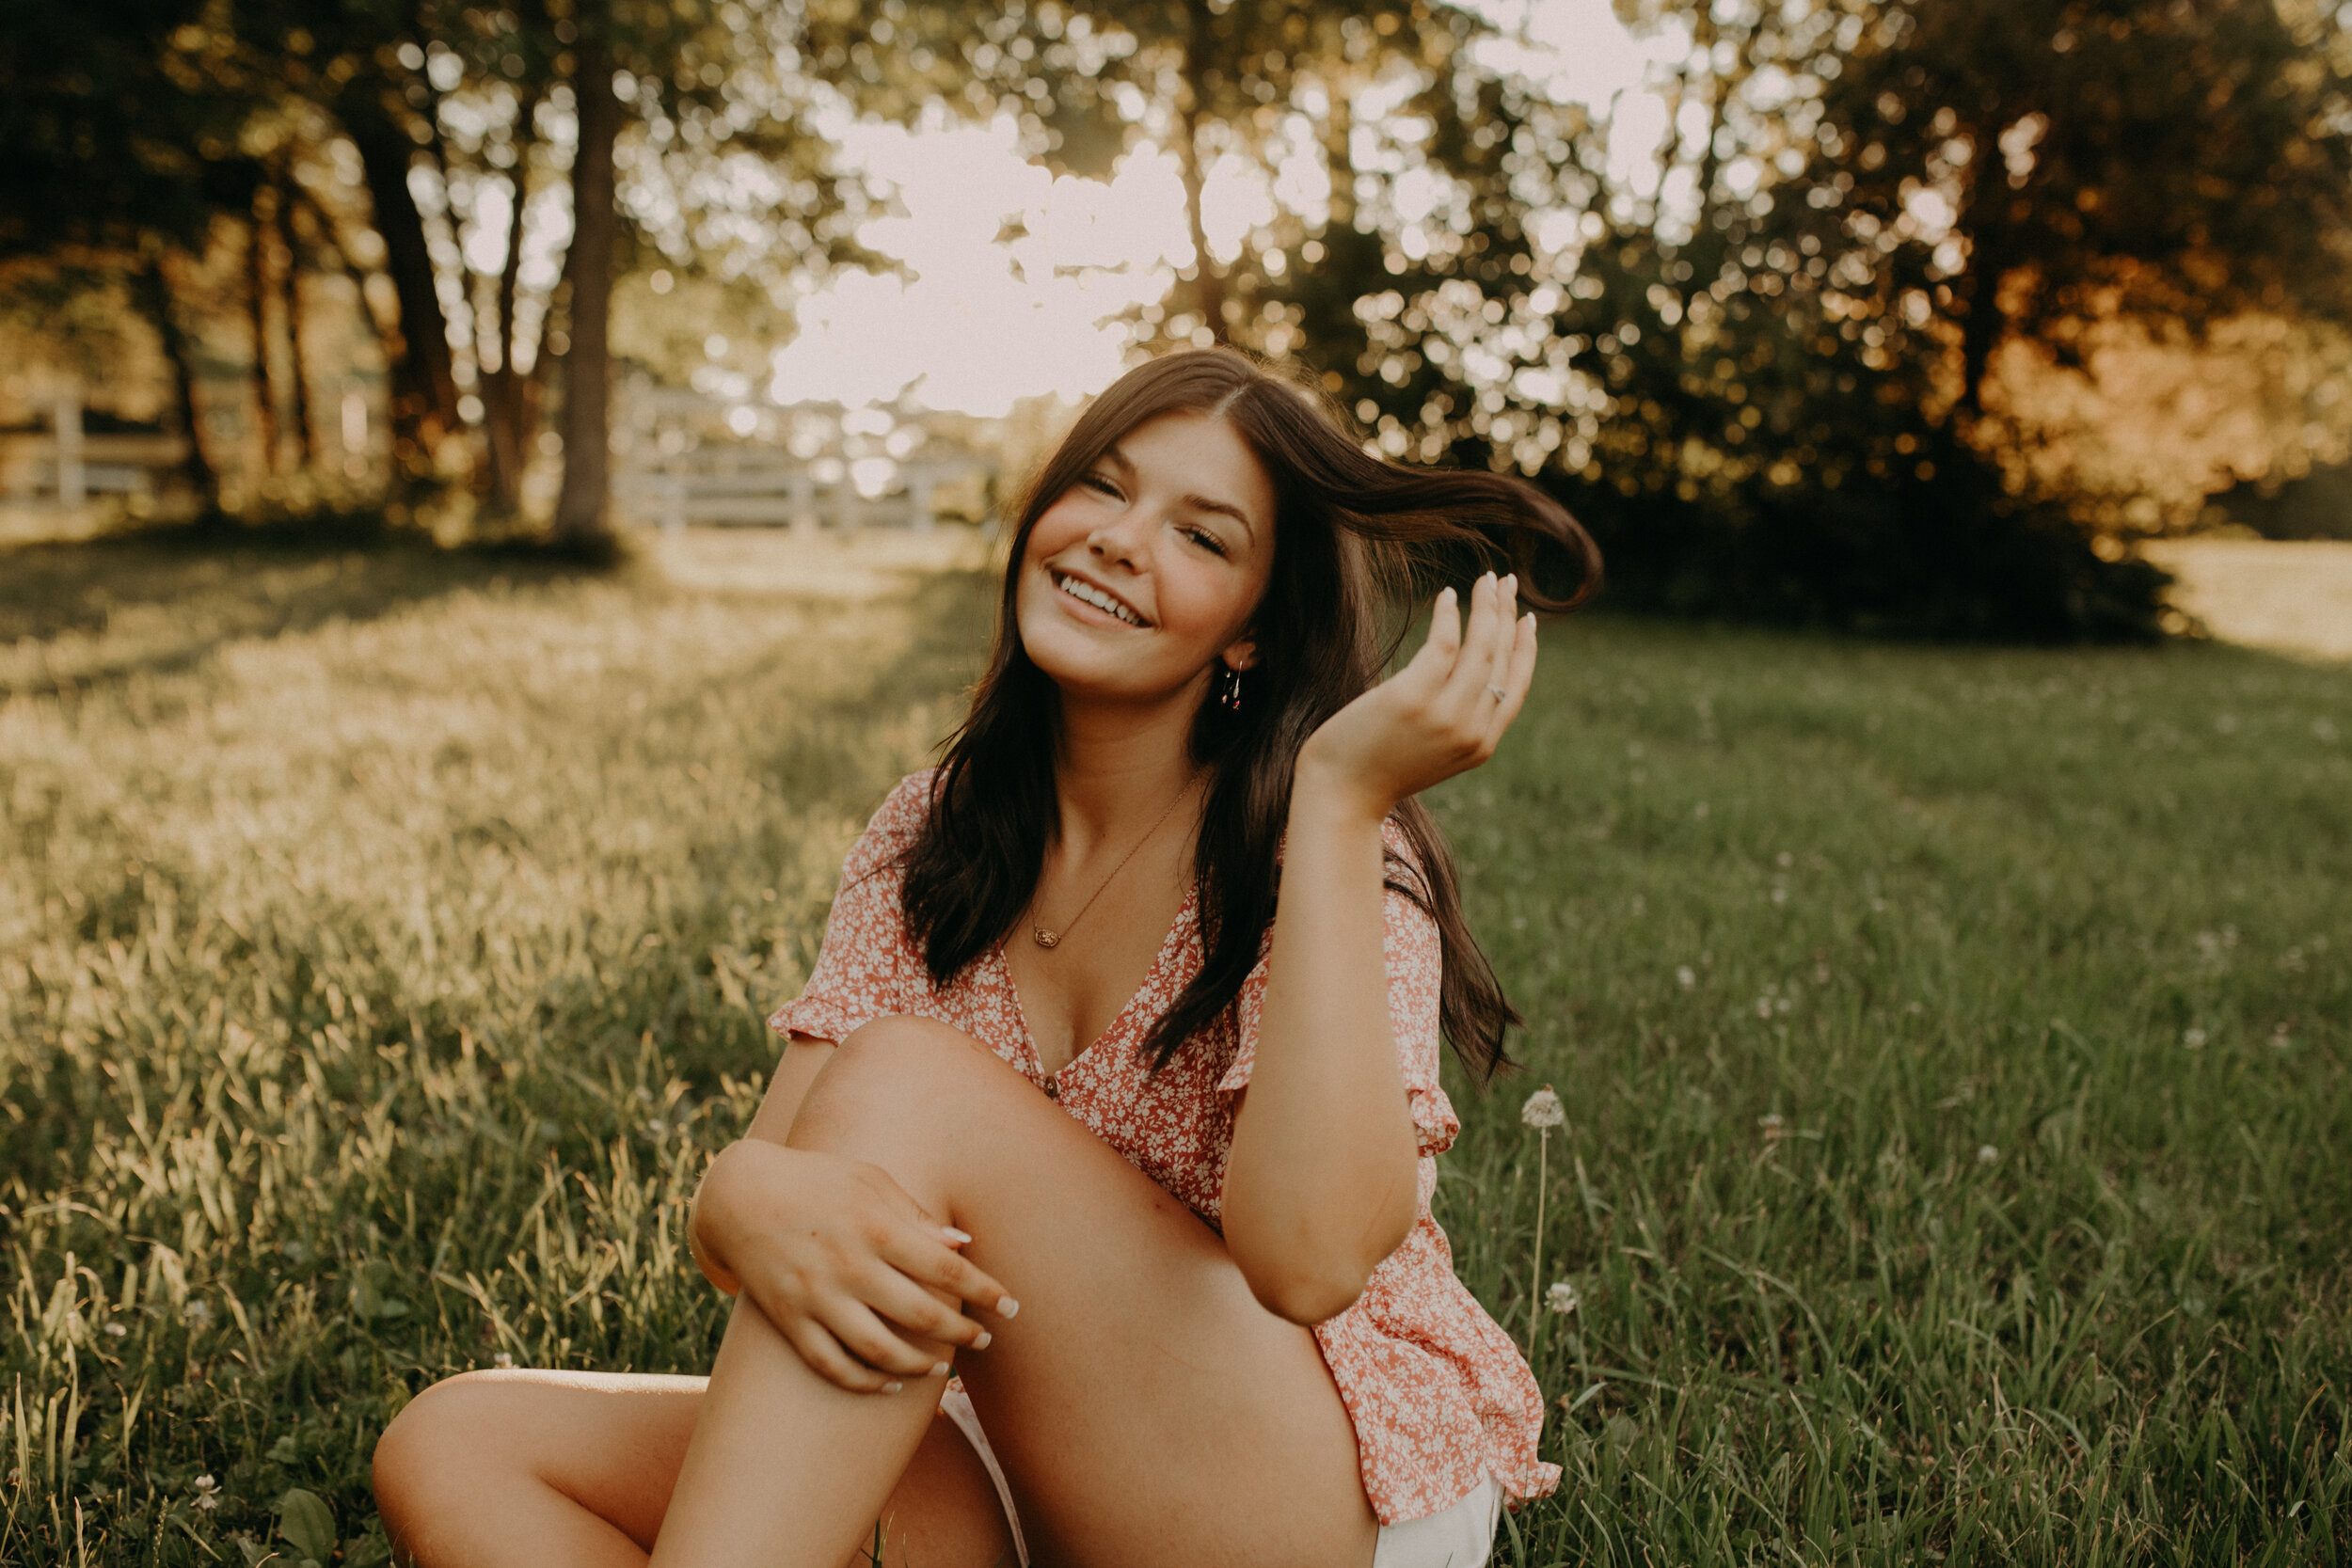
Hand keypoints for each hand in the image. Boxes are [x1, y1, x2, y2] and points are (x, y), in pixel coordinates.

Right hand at [692, 1138, 1016, 1392]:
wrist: (739, 1196)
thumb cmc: (817, 1181)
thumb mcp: (870, 1181)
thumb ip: (915, 1215)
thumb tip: (961, 1247)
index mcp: (876, 1225)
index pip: (945, 1268)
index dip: (984, 1291)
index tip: (1011, 1307)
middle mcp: (849, 1265)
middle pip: (920, 1315)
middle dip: (962, 1334)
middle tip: (984, 1341)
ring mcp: (817, 1297)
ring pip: (878, 1350)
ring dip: (918, 1366)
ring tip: (942, 1368)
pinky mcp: (789, 1320)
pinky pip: (832, 1364)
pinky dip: (864, 1382)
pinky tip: (890, 1383)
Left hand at [1295, 571, 1536, 821]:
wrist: (1341, 796)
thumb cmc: (1376, 770)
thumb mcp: (1429, 752)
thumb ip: (1452, 722)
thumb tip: (1457, 675)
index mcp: (1480, 746)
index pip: (1517, 687)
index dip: (1525, 649)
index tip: (1524, 618)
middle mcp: (1471, 730)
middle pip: (1501, 660)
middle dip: (1506, 615)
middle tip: (1505, 582)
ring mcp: (1445, 715)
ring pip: (1480, 647)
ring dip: (1486, 607)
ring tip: (1485, 580)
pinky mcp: (1413, 697)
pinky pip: (1443, 644)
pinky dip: (1449, 615)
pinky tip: (1446, 596)